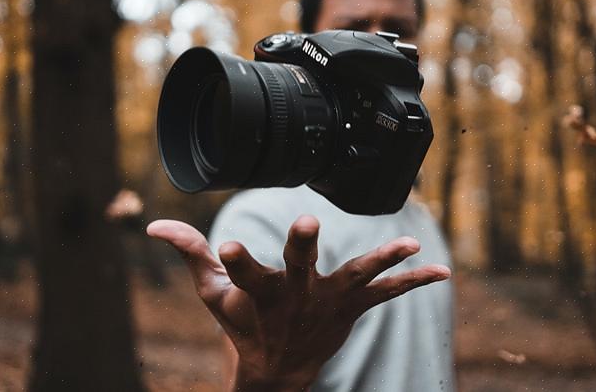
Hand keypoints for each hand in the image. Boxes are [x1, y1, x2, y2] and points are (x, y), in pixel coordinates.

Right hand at [147, 215, 449, 391]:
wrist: (277, 370)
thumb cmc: (243, 324)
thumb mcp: (213, 294)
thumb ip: (189, 253)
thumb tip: (151, 225)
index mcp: (258, 294)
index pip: (241, 274)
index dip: (235, 260)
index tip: (227, 245)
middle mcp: (295, 298)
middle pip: (298, 269)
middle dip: (302, 248)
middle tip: (307, 225)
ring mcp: (328, 304)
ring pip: (355, 278)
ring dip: (380, 261)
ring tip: (408, 245)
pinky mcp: (352, 309)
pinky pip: (387, 294)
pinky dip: (414, 282)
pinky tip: (443, 271)